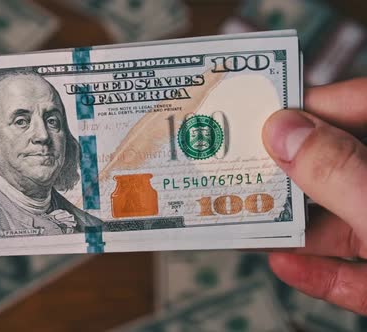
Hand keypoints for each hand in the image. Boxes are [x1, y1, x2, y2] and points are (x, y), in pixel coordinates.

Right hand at [262, 78, 366, 313]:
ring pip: (346, 221)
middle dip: (290, 172)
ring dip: (295, 227)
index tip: (262, 110)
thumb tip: (282, 131)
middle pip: (344, 167)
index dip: (312, 104)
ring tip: (244, 218)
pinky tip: (283, 264)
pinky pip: (358, 271)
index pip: (363, 104)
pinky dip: (322, 271)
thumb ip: (337, 171)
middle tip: (240, 165)